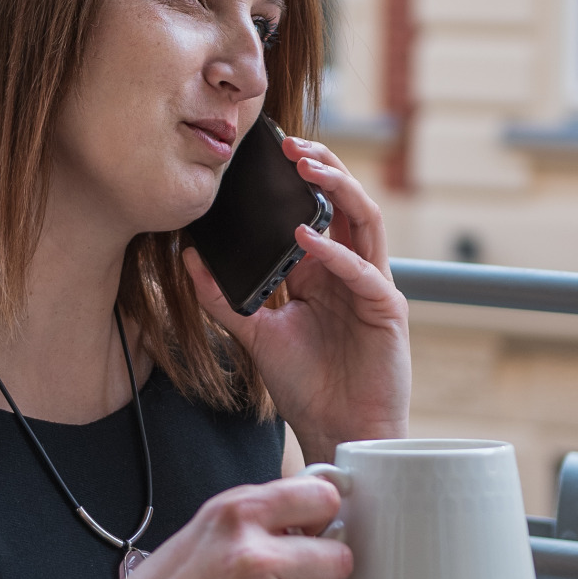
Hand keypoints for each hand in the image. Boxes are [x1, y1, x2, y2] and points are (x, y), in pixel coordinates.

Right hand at [103, 474, 351, 578]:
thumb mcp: (203, 529)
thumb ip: (258, 514)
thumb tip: (320, 508)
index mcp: (235, 514)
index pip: (323, 496)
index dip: (324, 514)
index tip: (317, 525)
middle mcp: (253, 555)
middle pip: (339, 555)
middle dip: (321, 566)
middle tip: (289, 576)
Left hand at [183, 141, 410, 462]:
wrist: (337, 432)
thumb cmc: (306, 386)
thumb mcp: (255, 334)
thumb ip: (224, 297)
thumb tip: (189, 257)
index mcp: (325, 271)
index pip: (320, 208)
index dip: (300, 177)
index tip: (269, 153)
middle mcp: (353, 271)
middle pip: (348, 202)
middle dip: (323, 166)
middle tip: (291, 145)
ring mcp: (373, 287)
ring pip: (366, 221)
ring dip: (338, 189)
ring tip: (306, 168)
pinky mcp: (387, 311)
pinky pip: (364, 272)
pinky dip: (335, 252)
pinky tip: (308, 239)